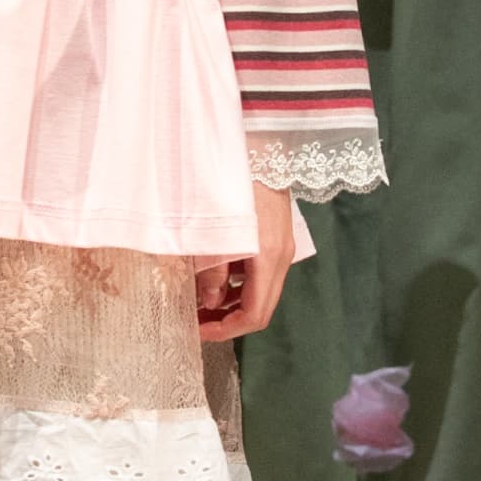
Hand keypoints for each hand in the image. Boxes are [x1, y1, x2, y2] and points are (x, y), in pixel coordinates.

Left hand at [196, 181, 296, 343]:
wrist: (259, 149)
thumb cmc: (233, 189)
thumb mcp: (214, 234)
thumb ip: (211, 272)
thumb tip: (209, 302)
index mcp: (269, 260)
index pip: (254, 315)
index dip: (226, 330)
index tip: (199, 331)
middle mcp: (282, 259)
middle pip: (260, 308)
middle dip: (228, 320)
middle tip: (198, 322)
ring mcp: (282, 248)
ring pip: (260, 291)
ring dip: (233, 303)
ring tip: (201, 302)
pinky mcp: (276, 238)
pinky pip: (259, 273)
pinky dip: (239, 283)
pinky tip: (216, 278)